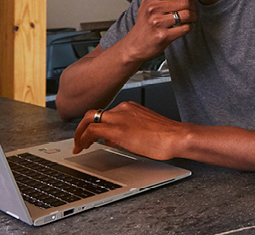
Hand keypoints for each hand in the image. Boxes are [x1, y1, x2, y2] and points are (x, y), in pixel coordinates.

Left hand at [73, 101, 187, 159]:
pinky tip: (83, 147)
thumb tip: (116, 139)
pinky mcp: (117, 129)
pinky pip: (92, 131)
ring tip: (78, 146)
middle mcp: (123, 109)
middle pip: (94, 114)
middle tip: (78, 139)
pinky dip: (84, 138)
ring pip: (90, 119)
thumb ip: (129, 132)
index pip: (106, 114)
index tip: (93, 136)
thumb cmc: (167, 137)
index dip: (96, 125)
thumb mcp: (145, 131)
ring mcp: (119, 117)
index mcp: (130, 108)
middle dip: (82, 127)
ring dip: (80, 133)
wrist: (176, 137)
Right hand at [120, 0, 197, 61]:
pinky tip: (187, 27)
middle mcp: (153, 9)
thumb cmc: (143, 23)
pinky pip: (185, 28)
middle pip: (184, 2)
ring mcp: (158, 23)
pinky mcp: (163, 36)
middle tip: (194, 10)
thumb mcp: (144, 4)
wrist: (135, 45)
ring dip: (194, 17)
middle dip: (194, 6)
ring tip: (192, 18)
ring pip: (187, 15)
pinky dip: (190, 27)